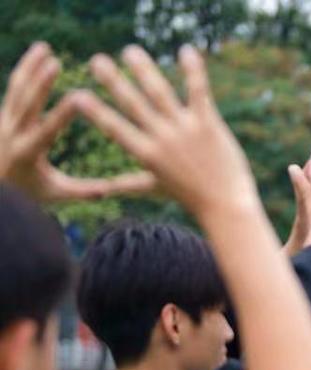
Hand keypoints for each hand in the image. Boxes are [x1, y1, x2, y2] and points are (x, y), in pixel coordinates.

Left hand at [0, 42, 152, 201]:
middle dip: (40, 82)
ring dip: (29, 67)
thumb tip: (114, 189)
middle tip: (53, 61)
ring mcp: (5, 122)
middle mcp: (12, 134)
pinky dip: (24, 71)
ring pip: (16, 89)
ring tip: (43, 47)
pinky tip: (35, 57)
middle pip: (27, 103)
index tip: (78, 97)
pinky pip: (14, 89)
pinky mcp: (3, 115)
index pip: (48, 129)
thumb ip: (84, 191)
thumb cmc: (29, 194)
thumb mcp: (57, 195)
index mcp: (28, 153)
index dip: (63, 113)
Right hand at [77, 45, 258, 220]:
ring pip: (161, 93)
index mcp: (147, 154)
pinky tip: (186, 50)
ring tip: (130, 51)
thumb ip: (128, 183)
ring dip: (144, 70)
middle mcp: (163, 139)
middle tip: (96, 60)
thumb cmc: (191, 197)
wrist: (226, 206)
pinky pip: (198, 92)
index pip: (116, 129)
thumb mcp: (155, 187)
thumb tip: (106, 188)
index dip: (96, 111)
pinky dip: (193, 71)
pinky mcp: (209, 125)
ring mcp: (186, 130)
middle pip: (134, 105)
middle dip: (114, 82)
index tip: (77, 95)